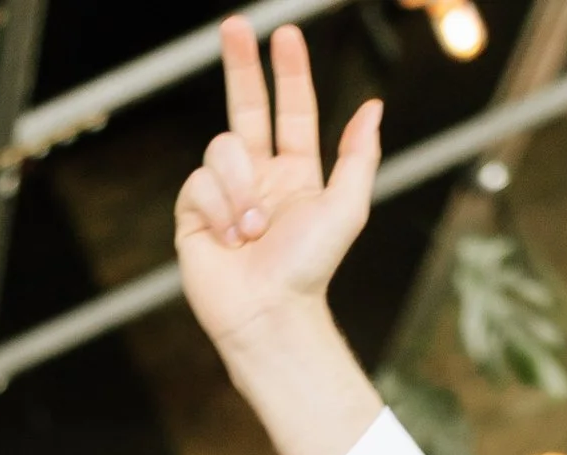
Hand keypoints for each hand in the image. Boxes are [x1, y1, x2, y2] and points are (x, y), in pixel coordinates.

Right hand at [174, 21, 380, 364]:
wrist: (269, 314)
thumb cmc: (309, 270)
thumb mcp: (347, 208)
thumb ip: (359, 156)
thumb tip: (372, 107)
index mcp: (294, 173)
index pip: (291, 110)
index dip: (288, 73)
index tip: (285, 34)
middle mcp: (257, 177)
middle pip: (245, 106)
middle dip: (239, 65)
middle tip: (233, 25)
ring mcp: (223, 194)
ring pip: (221, 147)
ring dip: (239, 186)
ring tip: (250, 229)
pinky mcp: (194, 214)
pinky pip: (199, 181)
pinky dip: (218, 208)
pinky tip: (228, 238)